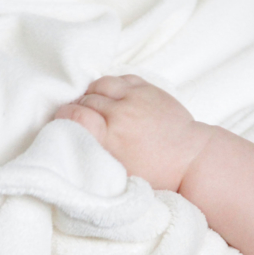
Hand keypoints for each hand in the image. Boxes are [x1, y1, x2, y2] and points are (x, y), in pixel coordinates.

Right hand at [55, 75, 207, 191]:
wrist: (190, 159)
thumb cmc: (156, 174)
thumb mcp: (120, 175)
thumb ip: (95, 157)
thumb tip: (72, 147)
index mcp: (112, 139)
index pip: (74, 115)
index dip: (63, 116)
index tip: (62, 122)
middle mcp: (122, 114)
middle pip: (85, 100)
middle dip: (78, 108)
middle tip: (81, 119)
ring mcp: (136, 98)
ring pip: (100, 84)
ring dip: (93, 94)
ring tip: (96, 107)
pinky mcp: (148, 89)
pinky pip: (120, 78)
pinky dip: (111, 86)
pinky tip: (112, 98)